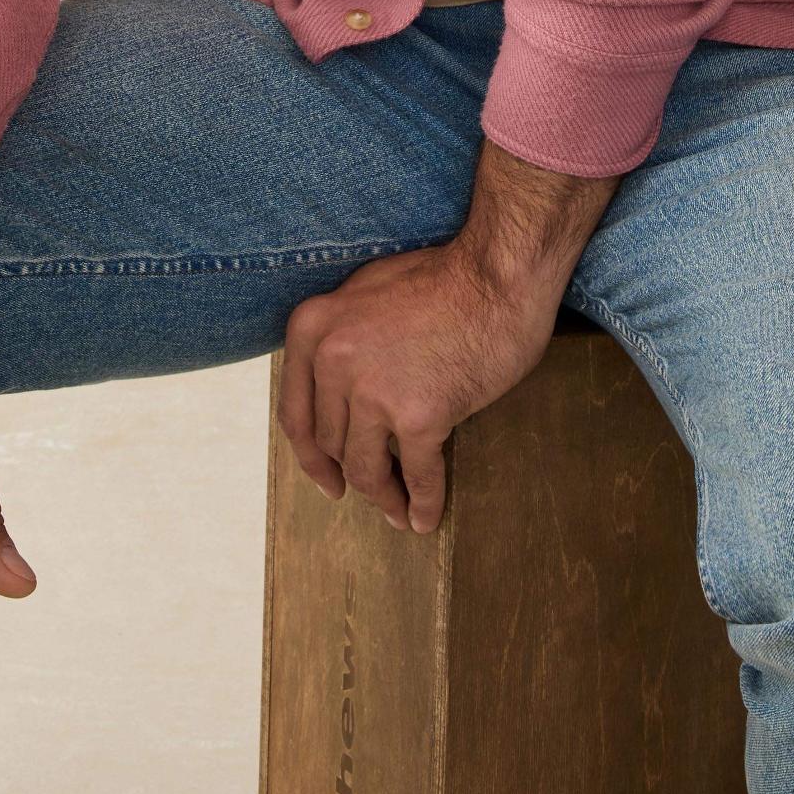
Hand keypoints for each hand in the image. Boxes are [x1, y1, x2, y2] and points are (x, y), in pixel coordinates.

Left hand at [276, 238, 564, 536]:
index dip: (311, 456)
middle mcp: (332, 360)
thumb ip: (341, 338)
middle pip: (331, 444)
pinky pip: (416, 475)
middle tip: (373, 493)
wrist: (498, 275)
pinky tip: (427, 518)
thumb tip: (333, 393)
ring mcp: (373, 390)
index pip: (295, 412)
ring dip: (383, 497)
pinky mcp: (418, 415)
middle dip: (352, 476)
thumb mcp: (367, 293)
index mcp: (313, 329)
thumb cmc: (444, 279)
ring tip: (399, 513)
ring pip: (366, 468)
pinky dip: (423, 504)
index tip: (326, 479)